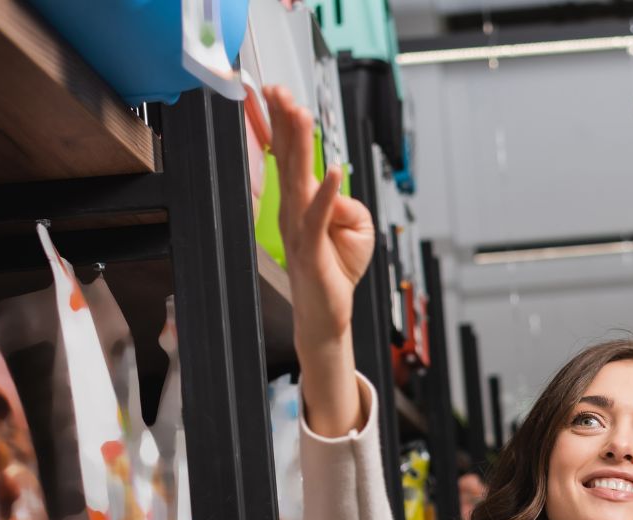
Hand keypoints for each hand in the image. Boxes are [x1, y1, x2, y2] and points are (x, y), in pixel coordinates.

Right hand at [265, 86, 374, 363]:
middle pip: (288, 159)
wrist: (324, 315)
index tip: (277, 93)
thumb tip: (340, 189)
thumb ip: (348, 202)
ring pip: (298, 179)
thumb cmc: (336, 271)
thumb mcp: (355, 229)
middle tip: (277, 90)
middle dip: (284, 122)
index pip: (289, 156)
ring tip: (299, 114)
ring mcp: (299, 229)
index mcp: (300, 203)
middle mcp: (293, 211)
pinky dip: (326, 194)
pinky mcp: (311, 250)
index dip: (283, 123)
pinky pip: (318, 216)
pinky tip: (330, 171)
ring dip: (300, 145)